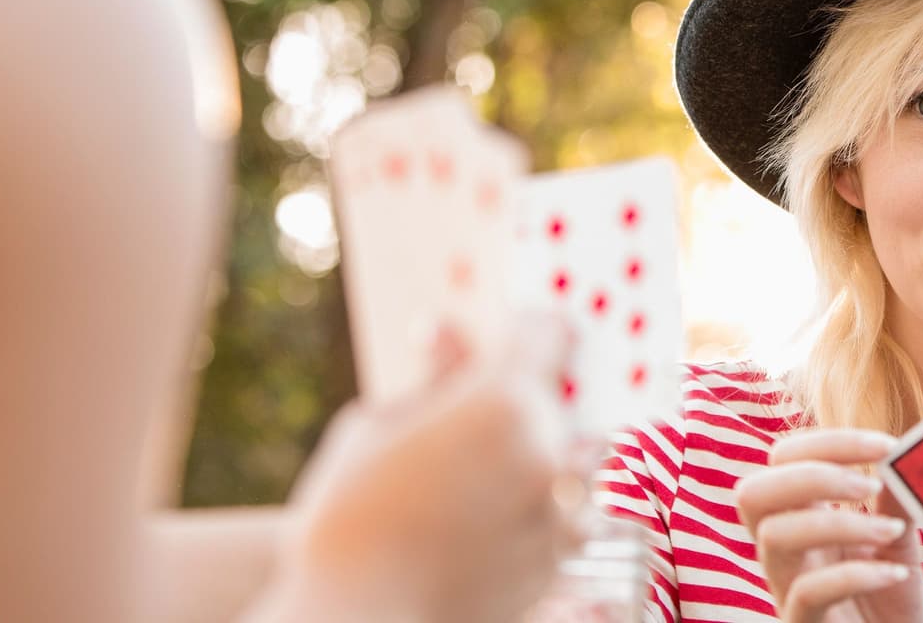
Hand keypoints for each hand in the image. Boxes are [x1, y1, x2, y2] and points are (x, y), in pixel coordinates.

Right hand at [249, 320, 582, 622]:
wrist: (355, 620)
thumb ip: (431, 376)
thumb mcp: (375, 425)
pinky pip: (567, 515)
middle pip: (560, 400)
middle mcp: (546, 449)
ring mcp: (559, 507)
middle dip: (525, 402)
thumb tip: (449, 329)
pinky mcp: (558, 559)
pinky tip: (489, 522)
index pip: (547, 333)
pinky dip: (542, 510)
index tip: (513, 336)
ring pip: (574, 460)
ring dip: (544, 457)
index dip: (528, 330)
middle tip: (473, 422)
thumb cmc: (348, 517)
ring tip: (485, 478)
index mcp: (502, 400)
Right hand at [735, 428, 922, 622]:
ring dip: (839, 523)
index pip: (784, 459)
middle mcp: (783, 549)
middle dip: (812, 476)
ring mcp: (785, 588)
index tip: (888, 445)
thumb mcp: (897, 540)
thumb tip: (906, 451)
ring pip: (774, 537)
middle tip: (870, 485)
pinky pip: (806, 593)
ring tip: (891, 533)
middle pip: (752, 492)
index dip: (829, 442)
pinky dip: (854, 574)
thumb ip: (896, 499)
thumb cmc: (890, 596)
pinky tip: (894, 574)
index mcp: (800, 514)